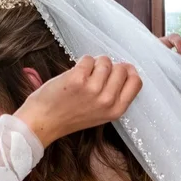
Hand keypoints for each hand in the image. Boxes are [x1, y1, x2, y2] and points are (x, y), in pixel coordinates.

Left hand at [14, 55, 142, 146]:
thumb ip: (115, 95)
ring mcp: (93, 89)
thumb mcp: (100, 113)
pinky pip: (88, 59)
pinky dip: (81, 63)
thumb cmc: (71, 115)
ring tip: (83, 77)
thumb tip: (126, 69)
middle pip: (121, 68)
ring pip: (105, 61)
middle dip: (109, 67)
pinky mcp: (78, 79)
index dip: (128, 72)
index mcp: (116, 110)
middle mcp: (107, 101)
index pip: (136, 82)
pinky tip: (73, 76)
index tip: (117, 71)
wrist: (44, 121)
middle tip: (94, 77)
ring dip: (94, 64)